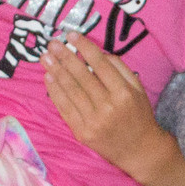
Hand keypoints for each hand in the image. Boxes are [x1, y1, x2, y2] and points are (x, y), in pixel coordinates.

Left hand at [42, 35, 165, 172]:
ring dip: (56, 72)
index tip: (71, 35)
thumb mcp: (138, 89)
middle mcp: (108, 107)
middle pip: (82, 76)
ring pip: (71, 91)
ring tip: (45, 57)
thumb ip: (120, 69)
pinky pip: (65, 109)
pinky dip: (55, 92)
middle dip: (65, 57)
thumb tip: (98, 52)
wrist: (139, 150)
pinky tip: (49, 78)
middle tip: (52, 43)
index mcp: (124, 93)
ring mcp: (93, 121)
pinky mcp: (82, 133)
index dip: (84, 48)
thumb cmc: (139, 115)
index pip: (100, 65)